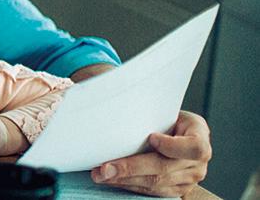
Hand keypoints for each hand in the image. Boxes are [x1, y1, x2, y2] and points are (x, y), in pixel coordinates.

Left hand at [91, 111, 211, 196]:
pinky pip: (152, 191)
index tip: (151, 137)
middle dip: (130, 168)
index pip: (194, 147)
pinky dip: (129, 185)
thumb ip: (152, 113)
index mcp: (200, 135)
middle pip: (164, 168)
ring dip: (124, 179)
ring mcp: (189, 178)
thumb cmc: (166, 116)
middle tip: (105, 168)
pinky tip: (113, 180)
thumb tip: (121, 109)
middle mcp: (198, 162)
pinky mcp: (177, 189)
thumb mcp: (165, 108)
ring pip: (155, 183)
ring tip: (101, 175)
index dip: (172, 146)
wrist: (176, 131)